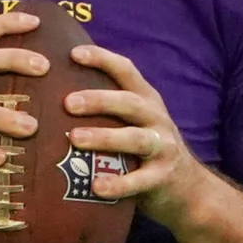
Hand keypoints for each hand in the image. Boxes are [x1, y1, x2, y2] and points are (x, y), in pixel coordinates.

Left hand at [63, 45, 210, 226]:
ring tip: (75, 138)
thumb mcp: (134, 122)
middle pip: (129, 103)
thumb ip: (108, 109)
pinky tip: (96, 187)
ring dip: (105, 137)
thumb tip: (54, 94)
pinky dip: (119, 184)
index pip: (126, 71)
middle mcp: (156, 118)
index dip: (102, 59)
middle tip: (68, 103)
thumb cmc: (145, 149)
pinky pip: (140, 180)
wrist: (188, 188)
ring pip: (135, 139)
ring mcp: (163, 147)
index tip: (73, 54)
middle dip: (99, 100)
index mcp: (146, 99)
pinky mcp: (163, 177)